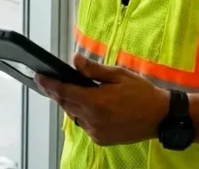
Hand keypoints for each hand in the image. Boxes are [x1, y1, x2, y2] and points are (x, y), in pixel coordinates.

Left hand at [34, 53, 169, 145]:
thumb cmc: (141, 93)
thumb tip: (74, 59)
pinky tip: (91, 106)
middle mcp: (93, 119)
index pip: (63, 92)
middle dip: (58, 93)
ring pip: (74, 115)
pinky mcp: (101, 139)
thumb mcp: (118, 75)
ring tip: (75, 92)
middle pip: (65, 104)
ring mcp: (96, 132)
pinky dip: (83, 115)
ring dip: (71, 104)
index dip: (48, 84)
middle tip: (52, 81)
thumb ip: (93, 69)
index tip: (38, 77)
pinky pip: (84, 125)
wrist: (160, 117)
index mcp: (96, 101)